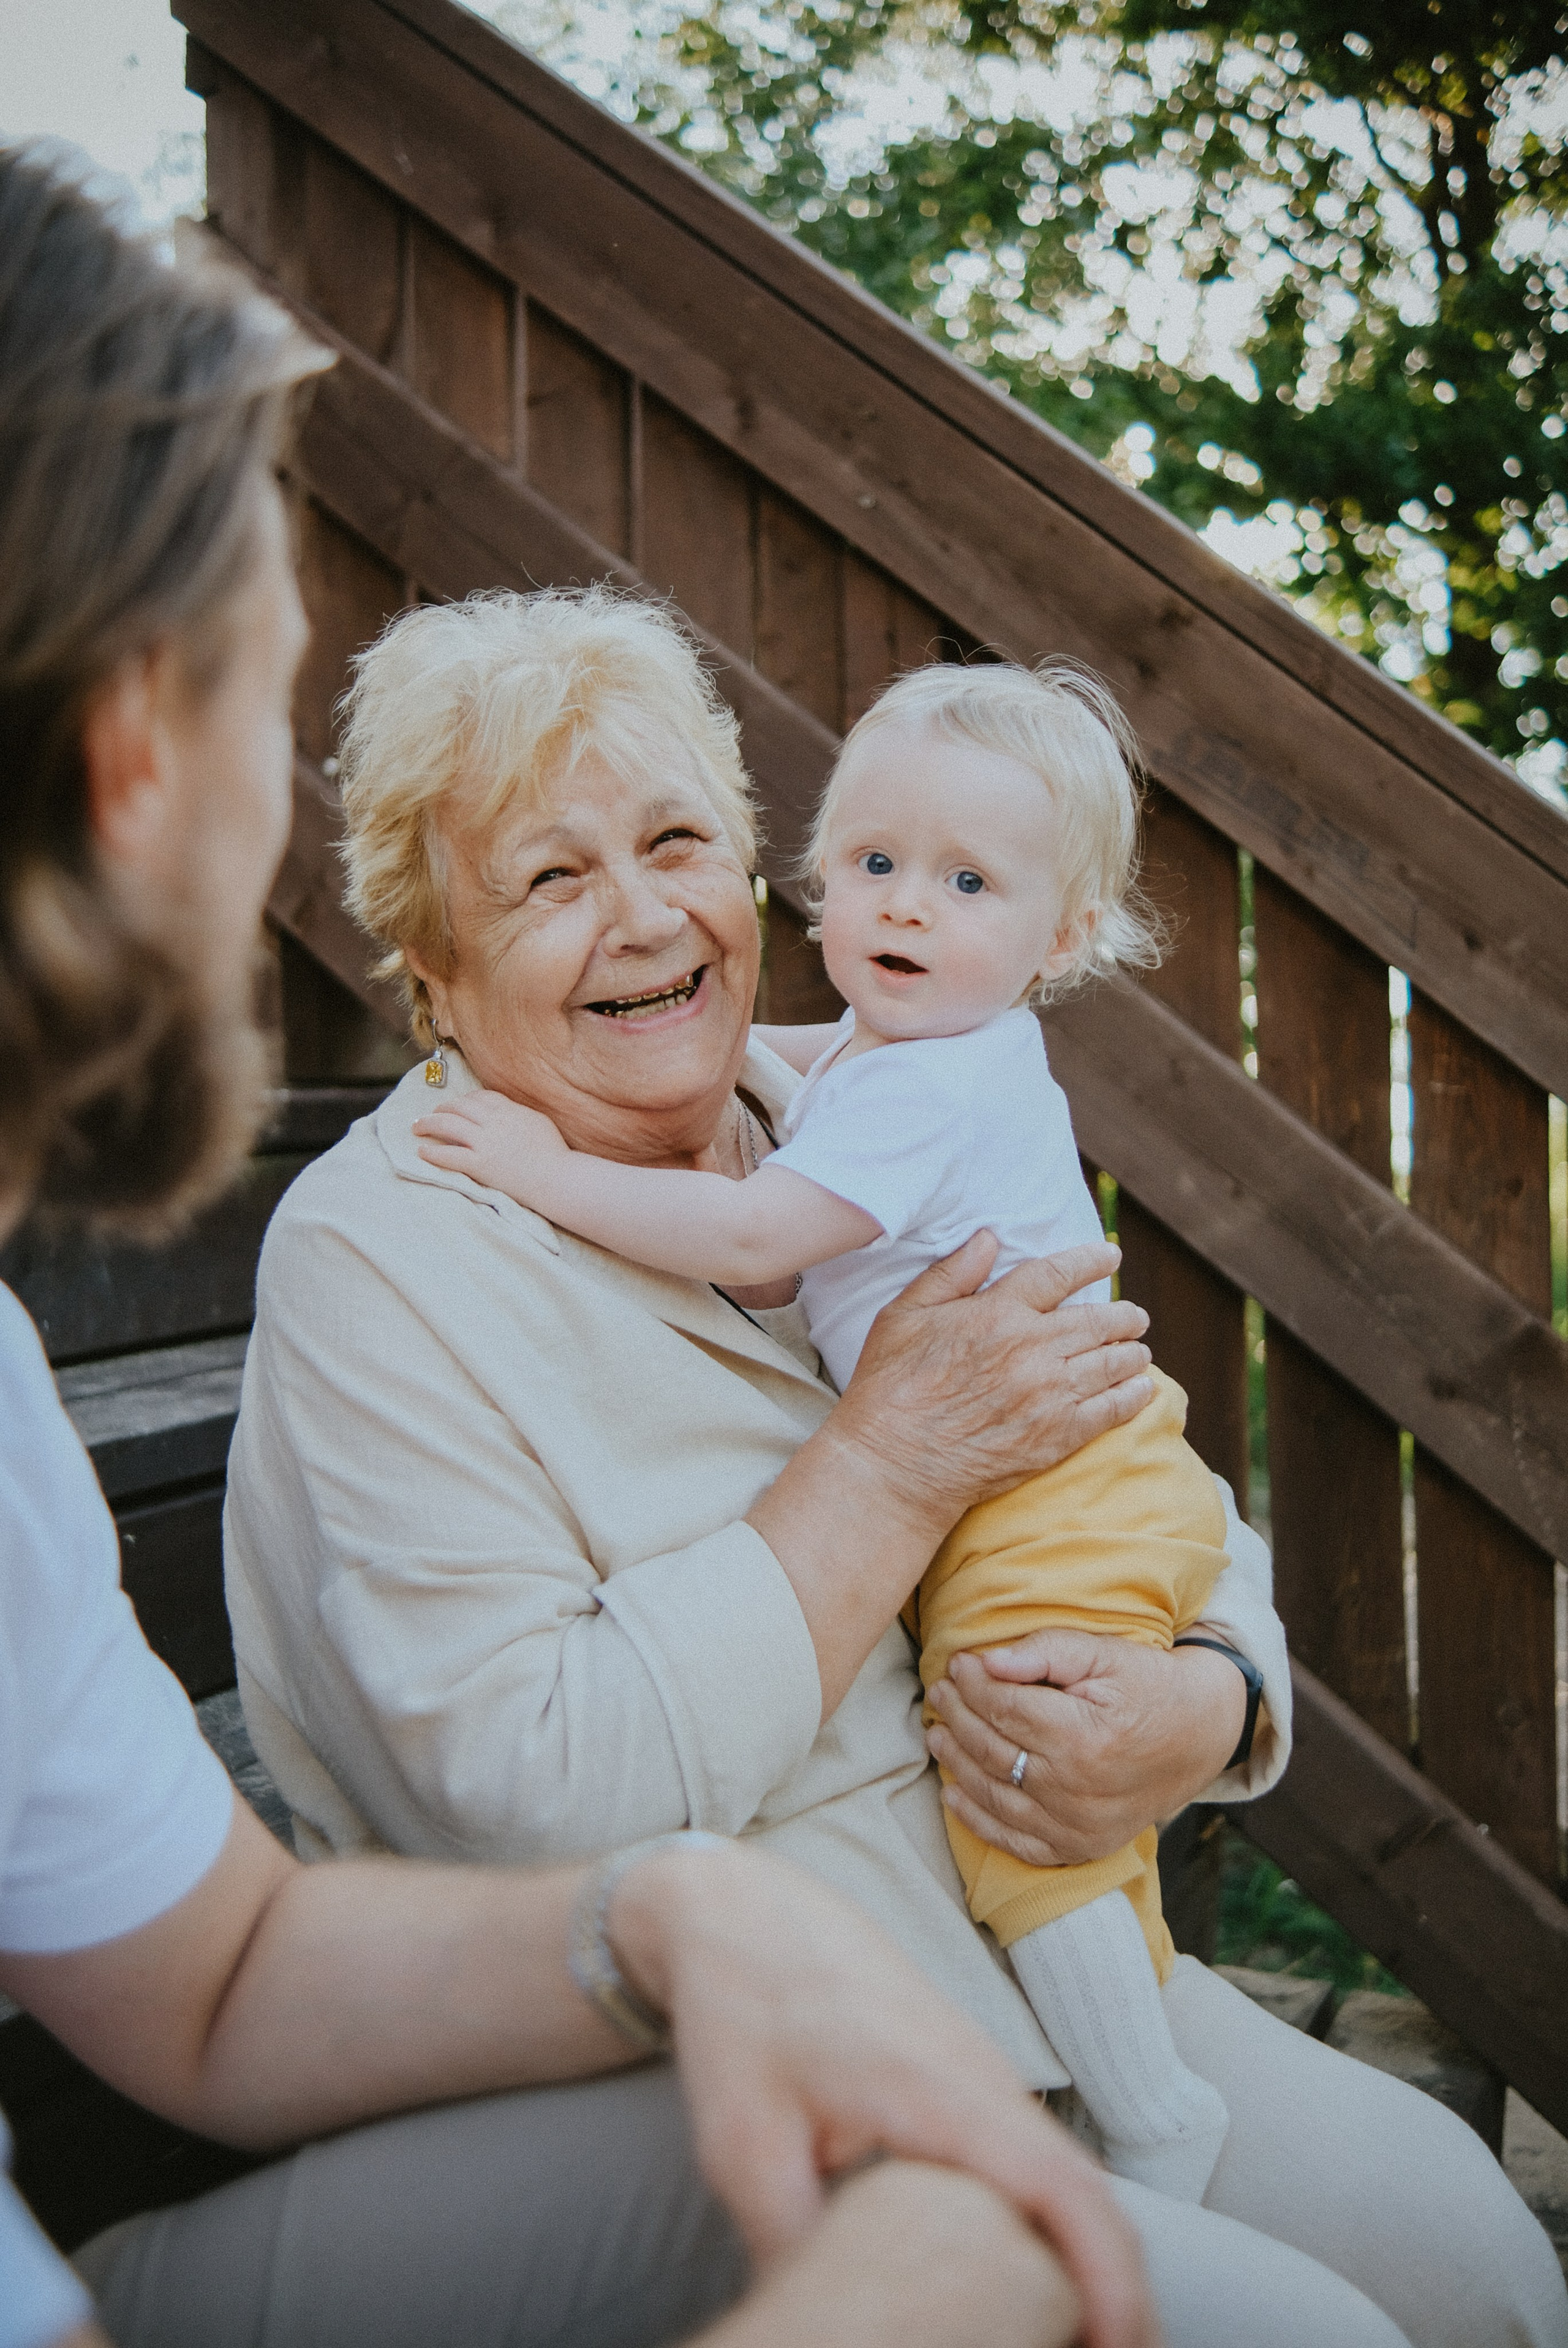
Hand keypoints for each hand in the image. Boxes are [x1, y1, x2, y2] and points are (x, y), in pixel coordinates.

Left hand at [413, 1088, 568, 1198]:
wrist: (557, 1178)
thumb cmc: (553, 1152)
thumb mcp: (537, 1121)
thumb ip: (517, 1113)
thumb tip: (504, 1110)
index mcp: (508, 1110)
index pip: (479, 1097)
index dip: (464, 1099)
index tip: (457, 1105)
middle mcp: (493, 1122)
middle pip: (458, 1106)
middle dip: (441, 1107)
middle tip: (431, 1113)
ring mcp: (485, 1143)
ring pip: (447, 1125)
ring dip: (428, 1123)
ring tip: (417, 1127)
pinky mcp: (480, 1165)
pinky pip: (449, 1156)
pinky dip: (432, 1153)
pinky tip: (422, 1152)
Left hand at [611, 1839, 1157, 2347]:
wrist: (744, 1912)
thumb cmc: (743, 2014)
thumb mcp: (743, 2144)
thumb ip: (795, 2243)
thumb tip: (818, 2326)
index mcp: (941, 2088)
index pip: (1063, 2189)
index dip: (1109, 2278)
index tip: (1123, 2347)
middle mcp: (982, 2077)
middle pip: (1087, 2196)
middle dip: (1117, 2293)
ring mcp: (982, 2073)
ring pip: (1066, 2179)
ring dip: (1088, 2261)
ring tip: (1079, 2342)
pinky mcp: (967, 2078)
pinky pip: (1033, 2159)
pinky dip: (1054, 2225)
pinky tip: (1027, 2280)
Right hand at [835, 1233, 1154, 1548]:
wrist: (897, 1464)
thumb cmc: (890, 1387)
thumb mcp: (904, 1315)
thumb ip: (951, 1274)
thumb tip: (989, 1238)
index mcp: (997, 1313)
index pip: (1057, 1275)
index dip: (1089, 1261)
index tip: (1110, 1256)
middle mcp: (1032, 1349)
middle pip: (1097, 1321)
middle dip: (1124, 1315)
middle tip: (1135, 1315)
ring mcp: (1049, 1394)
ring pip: (1111, 1363)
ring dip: (1132, 1353)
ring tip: (1139, 1350)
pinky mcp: (1057, 1436)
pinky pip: (1110, 1410)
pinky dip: (1133, 1396)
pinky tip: (1143, 1389)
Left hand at [927, 1632, 1247, 1867]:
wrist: (1200, 1735)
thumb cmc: (1148, 1685)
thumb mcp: (1104, 1654)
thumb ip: (1046, 1652)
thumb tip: (987, 1661)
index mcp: (1084, 1738)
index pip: (1005, 1708)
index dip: (973, 1683)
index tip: (957, 1663)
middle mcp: (1076, 1790)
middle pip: (993, 1750)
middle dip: (958, 1716)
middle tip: (940, 1690)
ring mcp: (1076, 1826)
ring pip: (994, 1794)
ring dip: (957, 1763)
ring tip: (938, 1733)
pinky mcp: (1079, 1847)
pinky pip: (1015, 1841)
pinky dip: (979, 1820)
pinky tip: (954, 1795)